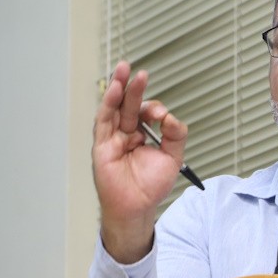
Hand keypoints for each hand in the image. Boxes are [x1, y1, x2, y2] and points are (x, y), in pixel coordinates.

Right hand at [92, 62, 187, 262]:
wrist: (137, 207)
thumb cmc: (151, 186)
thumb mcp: (172, 157)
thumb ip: (176, 135)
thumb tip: (171, 117)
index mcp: (143, 134)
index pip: (147, 113)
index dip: (155, 110)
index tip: (163, 117)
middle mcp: (127, 133)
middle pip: (130, 105)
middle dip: (134, 88)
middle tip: (140, 73)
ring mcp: (113, 138)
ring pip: (114, 108)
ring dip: (118, 88)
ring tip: (123, 70)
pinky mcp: (102, 145)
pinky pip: (104, 121)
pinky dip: (108, 104)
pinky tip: (115, 89)